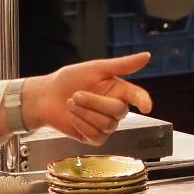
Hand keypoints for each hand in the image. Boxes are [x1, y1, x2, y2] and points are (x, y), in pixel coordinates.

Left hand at [21, 53, 153, 143]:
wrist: (46, 97)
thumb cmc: (69, 80)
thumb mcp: (96, 68)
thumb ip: (122, 65)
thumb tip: (146, 56)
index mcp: (119, 90)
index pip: (137, 96)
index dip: (143, 101)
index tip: (146, 106)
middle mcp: (115, 108)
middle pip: (118, 111)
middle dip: (94, 102)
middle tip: (76, 94)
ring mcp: (106, 124)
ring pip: (106, 124)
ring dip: (84, 114)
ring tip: (71, 104)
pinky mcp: (94, 137)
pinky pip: (96, 136)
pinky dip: (81, 125)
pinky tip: (72, 117)